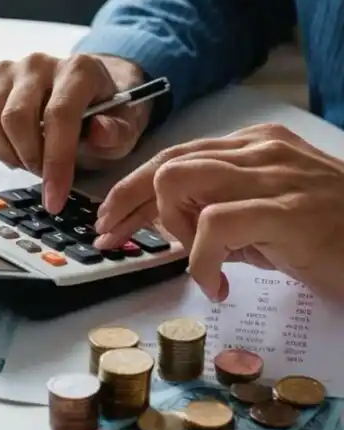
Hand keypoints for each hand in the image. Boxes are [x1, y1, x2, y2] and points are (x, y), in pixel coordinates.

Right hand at [0, 52, 149, 212]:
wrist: (88, 91)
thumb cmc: (105, 113)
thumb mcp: (125, 126)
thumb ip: (117, 132)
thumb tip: (100, 132)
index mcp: (78, 70)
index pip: (59, 116)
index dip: (55, 163)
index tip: (54, 199)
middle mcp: (38, 64)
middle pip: (14, 118)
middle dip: (28, 159)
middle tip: (42, 174)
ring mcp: (6, 71)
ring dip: (2, 152)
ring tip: (25, 159)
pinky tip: (3, 148)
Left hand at [94, 123, 343, 301]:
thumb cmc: (335, 236)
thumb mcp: (271, 219)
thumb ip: (224, 217)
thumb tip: (176, 231)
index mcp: (254, 146)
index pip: (174, 156)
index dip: (131, 191)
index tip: (109, 223)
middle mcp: (259, 150)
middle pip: (164, 163)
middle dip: (129, 205)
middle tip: (118, 243)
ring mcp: (273, 175)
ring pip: (179, 180)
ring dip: (170, 227)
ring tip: (192, 260)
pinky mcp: (286, 210)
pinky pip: (214, 224)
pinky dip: (201, 258)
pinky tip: (215, 283)